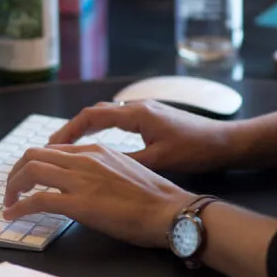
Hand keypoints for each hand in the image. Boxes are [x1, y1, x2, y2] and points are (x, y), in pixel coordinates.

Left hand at [3, 144, 193, 248]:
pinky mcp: (78, 204)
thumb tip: (86, 184)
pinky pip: (37, 201)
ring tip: (9, 202)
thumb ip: (101, 171)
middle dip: (16, 172)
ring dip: (12, 187)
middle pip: (34, 154)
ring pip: (30, 171)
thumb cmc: (156, 198)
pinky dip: (19, 207)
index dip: (35, 163)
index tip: (29, 179)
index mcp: (97, 150)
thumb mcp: (126, 171)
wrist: (171, 210)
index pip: (53, 149)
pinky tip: (13, 216)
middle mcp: (85, 159)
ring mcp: (80, 180)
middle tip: (12, 189)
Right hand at [49, 100, 240, 173]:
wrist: (225, 141)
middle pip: (94, 112)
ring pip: (106, 114)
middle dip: (71, 129)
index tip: (51, 145)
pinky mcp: (152, 117)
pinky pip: (118, 119)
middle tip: (52, 147)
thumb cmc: (196, 149)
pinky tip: (98, 143)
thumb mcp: (159, 160)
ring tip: (68, 145)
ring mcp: (145, 110)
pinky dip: (101, 129)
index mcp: (136, 114)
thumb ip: (126, 161)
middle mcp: (137, 107)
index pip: (91, 116)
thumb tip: (95, 168)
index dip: (68, 130)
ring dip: (85, 128)